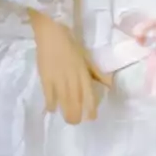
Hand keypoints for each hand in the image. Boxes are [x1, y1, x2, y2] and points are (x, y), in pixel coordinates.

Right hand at [27, 9, 107, 123]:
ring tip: (68, 119)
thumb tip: (110, 84)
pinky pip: (49, 95)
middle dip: (77, 115)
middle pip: (76, 102)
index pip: (89, 96)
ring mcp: (58, 79)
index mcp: (84, 74)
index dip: (91, 109)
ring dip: (66, 112)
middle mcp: (73, 79)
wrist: (52, 34)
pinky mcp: (45, 78)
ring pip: (64, 102)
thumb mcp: (88, 59)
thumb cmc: (71, 46)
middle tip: (77, 121)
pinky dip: (51, 104)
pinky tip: (52, 110)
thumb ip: (97, 74)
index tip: (91, 118)